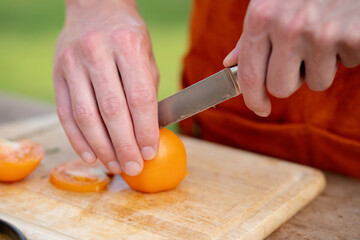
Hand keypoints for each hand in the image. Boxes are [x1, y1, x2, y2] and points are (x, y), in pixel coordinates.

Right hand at [53, 0, 159, 175]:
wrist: (95, 8)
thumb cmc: (127, 36)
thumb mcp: (146, 56)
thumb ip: (147, 91)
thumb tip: (148, 132)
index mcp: (128, 45)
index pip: (139, 98)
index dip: (146, 130)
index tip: (150, 152)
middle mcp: (97, 52)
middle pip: (112, 111)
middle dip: (124, 146)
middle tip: (133, 168)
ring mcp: (72, 63)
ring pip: (86, 116)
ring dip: (101, 148)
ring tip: (115, 166)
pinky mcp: (57, 74)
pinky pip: (66, 113)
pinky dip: (78, 139)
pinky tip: (90, 155)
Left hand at [224, 0, 359, 116]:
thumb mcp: (271, 3)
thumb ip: (251, 35)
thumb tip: (231, 64)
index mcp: (262, 17)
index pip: (250, 75)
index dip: (253, 99)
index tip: (260, 108)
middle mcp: (288, 27)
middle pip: (281, 87)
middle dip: (290, 79)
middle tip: (300, 56)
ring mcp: (322, 34)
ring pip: (315, 82)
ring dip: (319, 65)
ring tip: (325, 33)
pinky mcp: (353, 38)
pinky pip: (344, 66)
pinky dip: (344, 52)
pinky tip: (342, 28)